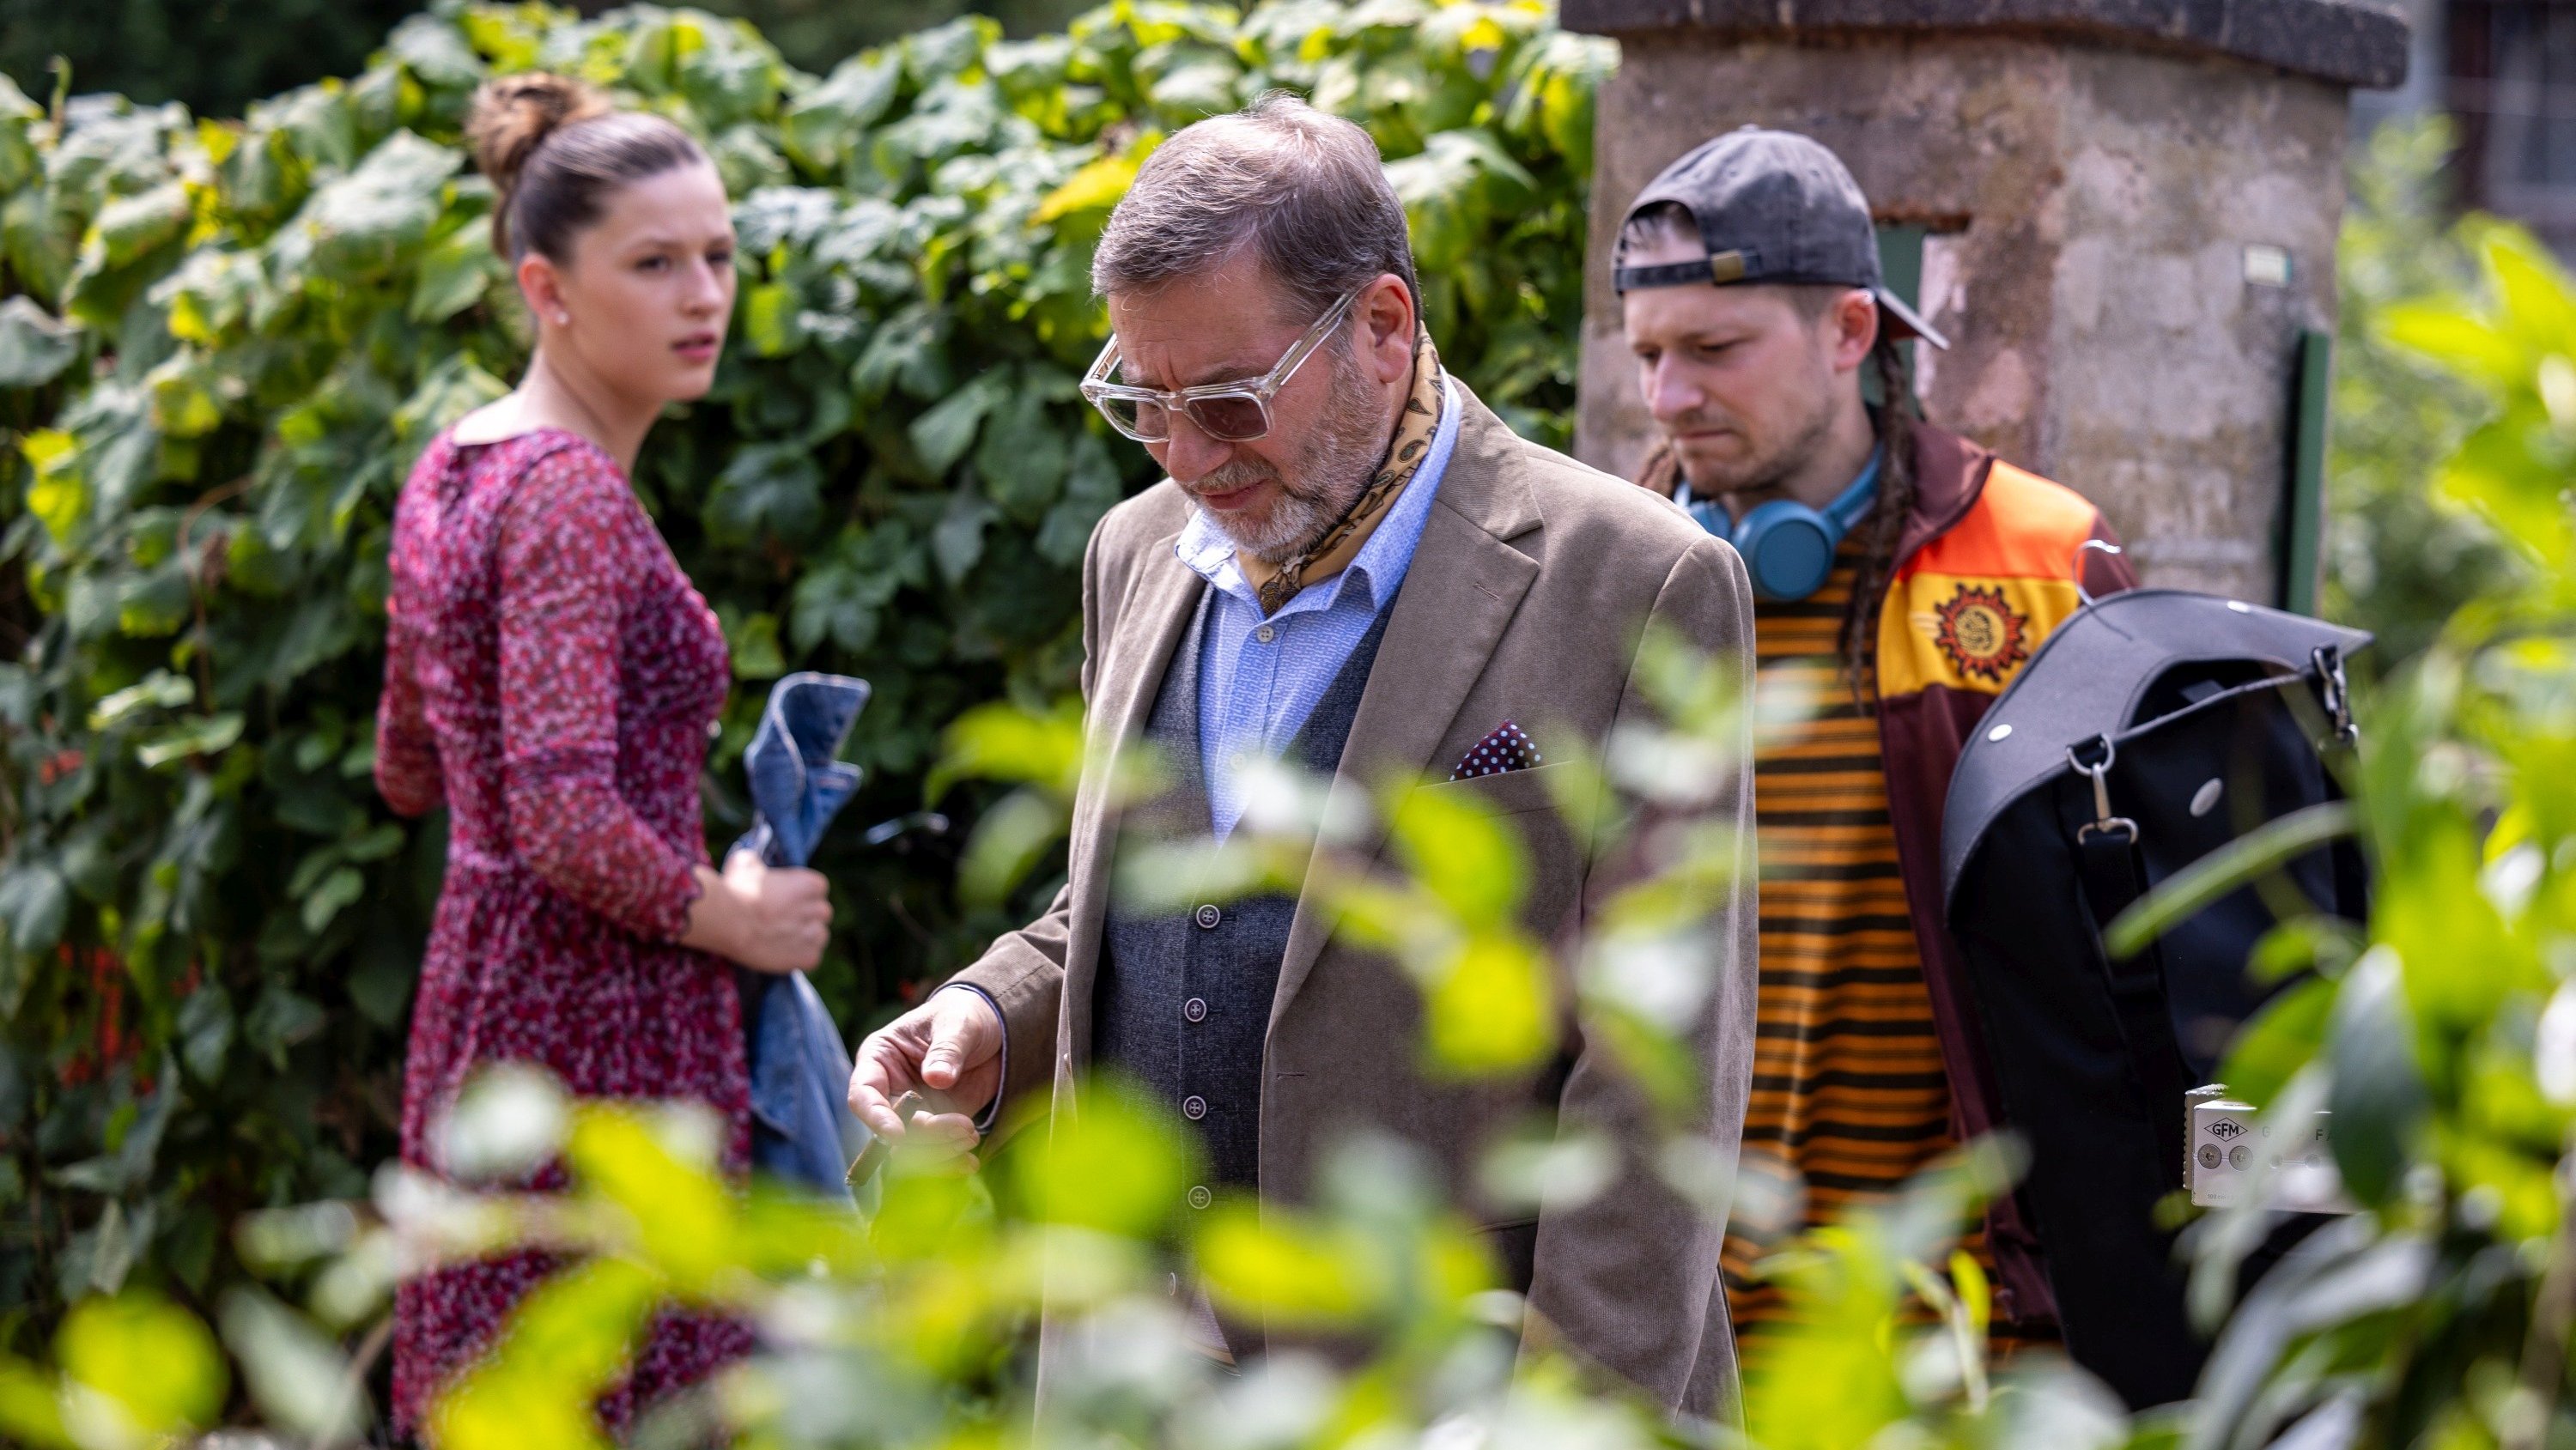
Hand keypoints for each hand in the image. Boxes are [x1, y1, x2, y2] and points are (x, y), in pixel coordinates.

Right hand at [681, 851, 830, 972]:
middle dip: (805, 915)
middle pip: (821, 912)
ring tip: (781, 938)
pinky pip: (811, 958)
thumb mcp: (744, 864)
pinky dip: (800, 957)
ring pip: (819, 936)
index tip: (785, 899)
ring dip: (805, 936)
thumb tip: (753, 865)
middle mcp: (818, 909)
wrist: (726, 921)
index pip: (818, 888)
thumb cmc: (735, 890)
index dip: (801, 894)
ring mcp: (813, 935)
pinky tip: (782, 952)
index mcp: (810, 885)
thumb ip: (757, 864)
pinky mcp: (806, 958)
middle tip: (782, 919)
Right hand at [848, 987, 1000, 1164]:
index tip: (896, 1133)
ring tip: (971, 1137)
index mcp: (880, 1059)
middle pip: (891, 1128)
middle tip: (964, 1128)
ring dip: (940, 1151)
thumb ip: (947, 1049)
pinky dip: (950, 1162)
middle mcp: (890, 1090)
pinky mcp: (936, 1126)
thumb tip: (937, 1078)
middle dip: (924, 1135)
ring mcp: (913, 1112)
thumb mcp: (959, 1024)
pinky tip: (970, 1163)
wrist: (994, 1028)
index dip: (876, 1117)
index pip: (864, 1095)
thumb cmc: (965, 1015)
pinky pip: (934, 1153)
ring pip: (911, 1148)